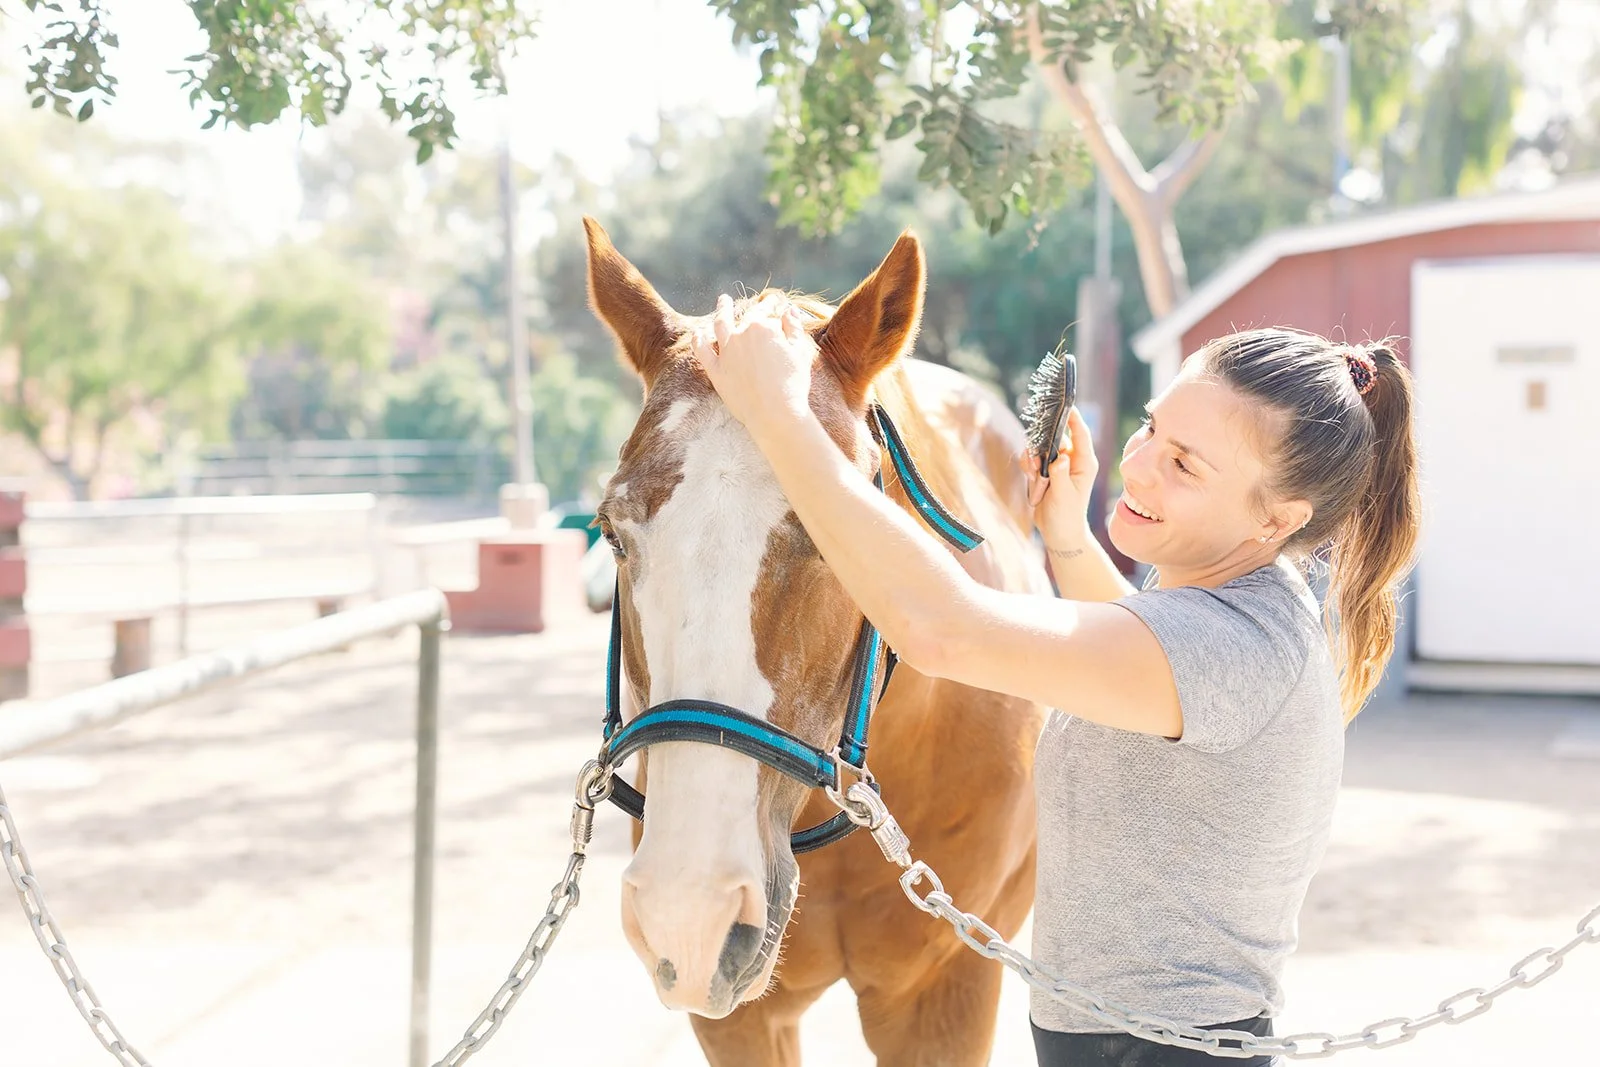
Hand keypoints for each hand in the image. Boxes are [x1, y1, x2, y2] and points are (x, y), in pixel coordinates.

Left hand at [689, 293, 814, 431]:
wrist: (775, 413)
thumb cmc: (793, 384)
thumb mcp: (800, 352)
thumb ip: (794, 328)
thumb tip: (790, 310)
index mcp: (763, 327)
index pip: (768, 311)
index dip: (774, 305)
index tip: (777, 302)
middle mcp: (742, 334)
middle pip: (746, 317)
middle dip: (754, 308)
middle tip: (757, 303)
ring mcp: (726, 352)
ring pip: (720, 324)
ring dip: (722, 310)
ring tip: (723, 301)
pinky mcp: (716, 371)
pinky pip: (702, 351)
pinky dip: (699, 339)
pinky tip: (698, 332)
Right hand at [1020, 406, 1098, 550]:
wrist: (1058, 533)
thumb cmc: (1067, 515)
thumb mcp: (1064, 496)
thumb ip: (1060, 474)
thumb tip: (1060, 456)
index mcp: (1084, 462)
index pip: (1080, 434)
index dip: (1073, 418)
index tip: (1065, 403)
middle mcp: (1072, 460)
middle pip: (1056, 436)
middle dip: (1042, 444)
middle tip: (1036, 461)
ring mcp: (1058, 465)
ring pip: (1041, 447)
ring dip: (1033, 458)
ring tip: (1034, 474)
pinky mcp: (1045, 471)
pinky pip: (1032, 458)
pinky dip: (1028, 465)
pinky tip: (1031, 479)